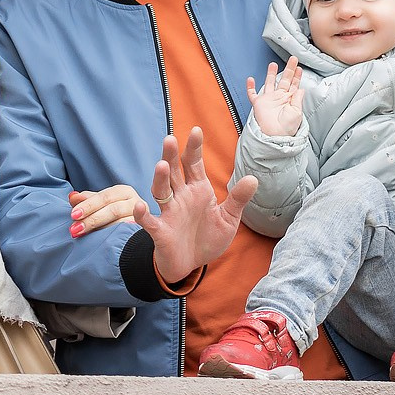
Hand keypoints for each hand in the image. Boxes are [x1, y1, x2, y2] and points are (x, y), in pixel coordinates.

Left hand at [68, 183, 145, 236]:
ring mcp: (143, 219)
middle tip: (75, 229)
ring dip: (102, 231)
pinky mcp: (143, 233)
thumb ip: (87, 201)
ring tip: (86, 236)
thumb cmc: (114, 216)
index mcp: (123, 192)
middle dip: (92, 220)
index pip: (104, 197)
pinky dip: (116, 239)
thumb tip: (72, 197)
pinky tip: (105, 243)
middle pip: (113, 210)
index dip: (88, 205)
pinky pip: (129, 236)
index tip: (73, 215)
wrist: (134, 234)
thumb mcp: (101, 206)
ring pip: (122, 224)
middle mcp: (136, 202)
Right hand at [134, 127, 257, 283]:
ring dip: (160, 179)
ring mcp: (168, 213)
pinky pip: (149, 221)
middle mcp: (180, 197)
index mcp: (197, 190)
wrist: (191, 265)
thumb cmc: (207, 237)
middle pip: (173, 172)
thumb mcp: (228, 219)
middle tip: (170, 138)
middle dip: (171, 155)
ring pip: (161, 191)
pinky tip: (140, 206)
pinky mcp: (160, 231)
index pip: (193, 164)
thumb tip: (253, 178)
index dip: (194, 148)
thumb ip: (238, 199)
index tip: (196, 130)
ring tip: (161, 166)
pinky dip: (142, 214)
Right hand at [245, 58, 302, 135]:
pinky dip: (250, 87)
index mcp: (289, 100)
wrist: (275, 136)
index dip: (297, 76)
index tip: (300, 67)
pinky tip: (250, 80)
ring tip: (273, 64)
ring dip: (271, 74)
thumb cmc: (287, 127)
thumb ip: (298, 100)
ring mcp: (268, 100)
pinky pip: (252, 94)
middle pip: (284, 80)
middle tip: (293, 59)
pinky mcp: (258, 103)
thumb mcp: (297, 113)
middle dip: (289, 69)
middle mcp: (279, 98)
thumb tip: (301, 89)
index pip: (294, 85)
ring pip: (269, 83)